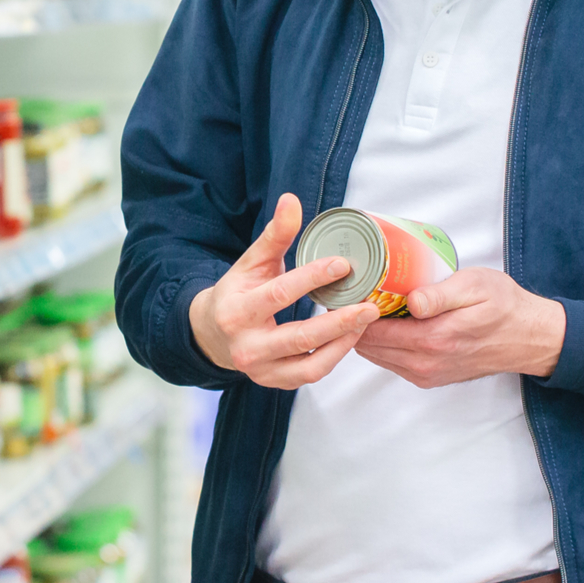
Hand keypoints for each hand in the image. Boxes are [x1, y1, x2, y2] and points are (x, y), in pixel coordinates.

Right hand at [189, 193, 380, 388]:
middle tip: (370, 306)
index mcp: (236, 312)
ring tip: (366, 321)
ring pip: (311, 364)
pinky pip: (312, 374)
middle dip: (340, 322)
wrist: (212, 334)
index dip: (313, 278)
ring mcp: (261, 370)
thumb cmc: (237, 292)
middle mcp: (246, 346)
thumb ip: (274, 235)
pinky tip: (351, 337)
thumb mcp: (250, 262)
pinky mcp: (275, 382)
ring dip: (343, 343)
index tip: (344, 264)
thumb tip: (291, 200)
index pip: (279, 294)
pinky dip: (334, 356)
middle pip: (300, 337)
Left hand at [354, 267, 565, 387]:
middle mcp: (425, 364)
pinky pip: (392, 362)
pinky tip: (388, 323)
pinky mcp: (429, 378)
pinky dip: (383, 345)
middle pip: (368, 346)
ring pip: (376, 356)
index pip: (371, 331)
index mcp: (433, 340)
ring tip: (368, 306)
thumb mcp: (475, 287)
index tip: (352, 289)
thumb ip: (440, 295)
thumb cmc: (504, 306)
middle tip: (354, 295)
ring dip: (367, 334)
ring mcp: (426, 374)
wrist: (529, 337)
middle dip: (356, 322)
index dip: (355, 310)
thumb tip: (412, 301)